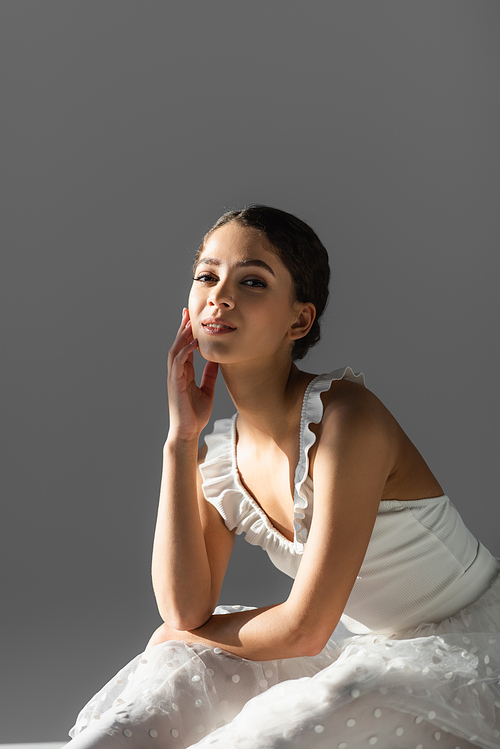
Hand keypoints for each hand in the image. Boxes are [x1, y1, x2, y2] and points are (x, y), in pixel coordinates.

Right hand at [166, 308, 218, 440]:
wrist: (188, 432)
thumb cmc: (195, 414)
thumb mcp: (207, 390)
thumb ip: (210, 374)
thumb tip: (217, 360)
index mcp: (184, 373)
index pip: (184, 348)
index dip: (187, 333)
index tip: (191, 318)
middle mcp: (177, 372)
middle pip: (177, 344)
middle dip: (182, 328)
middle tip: (187, 311)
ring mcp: (174, 377)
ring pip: (175, 350)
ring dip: (182, 335)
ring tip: (189, 321)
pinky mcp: (175, 384)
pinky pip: (178, 363)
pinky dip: (185, 351)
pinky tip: (193, 343)